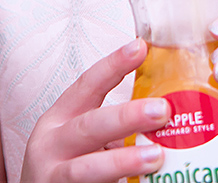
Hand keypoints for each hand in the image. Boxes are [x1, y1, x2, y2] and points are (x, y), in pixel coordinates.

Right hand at [21, 38, 170, 182]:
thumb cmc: (66, 165)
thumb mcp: (79, 137)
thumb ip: (111, 126)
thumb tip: (165, 108)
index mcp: (59, 119)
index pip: (86, 86)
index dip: (112, 65)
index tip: (140, 47)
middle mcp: (51, 145)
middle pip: (89, 127)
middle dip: (126, 117)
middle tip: (162, 109)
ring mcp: (54, 177)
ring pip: (87, 169)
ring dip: (123, 161)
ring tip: (156, 156)